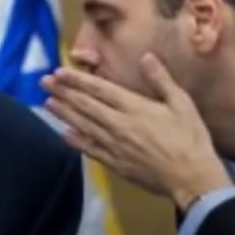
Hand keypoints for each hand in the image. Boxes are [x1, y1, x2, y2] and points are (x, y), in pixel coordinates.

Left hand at [41, 53, 231, 207]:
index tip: (59, 71)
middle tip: (43, 82)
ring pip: (83, 125)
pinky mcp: (115, 163)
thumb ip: (161, 79)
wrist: (192, 178)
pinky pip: (90, 149)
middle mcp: (118, 124)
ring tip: (47, 102)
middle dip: (63, 92)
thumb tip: (146, 56)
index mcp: (134, 106)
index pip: (99, 89)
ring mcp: (114, 145)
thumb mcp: (182, 103)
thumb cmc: (190, 138)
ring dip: (64, 113)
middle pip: (85, 105)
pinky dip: (76, 141)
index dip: (78, 79)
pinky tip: (64, 134)